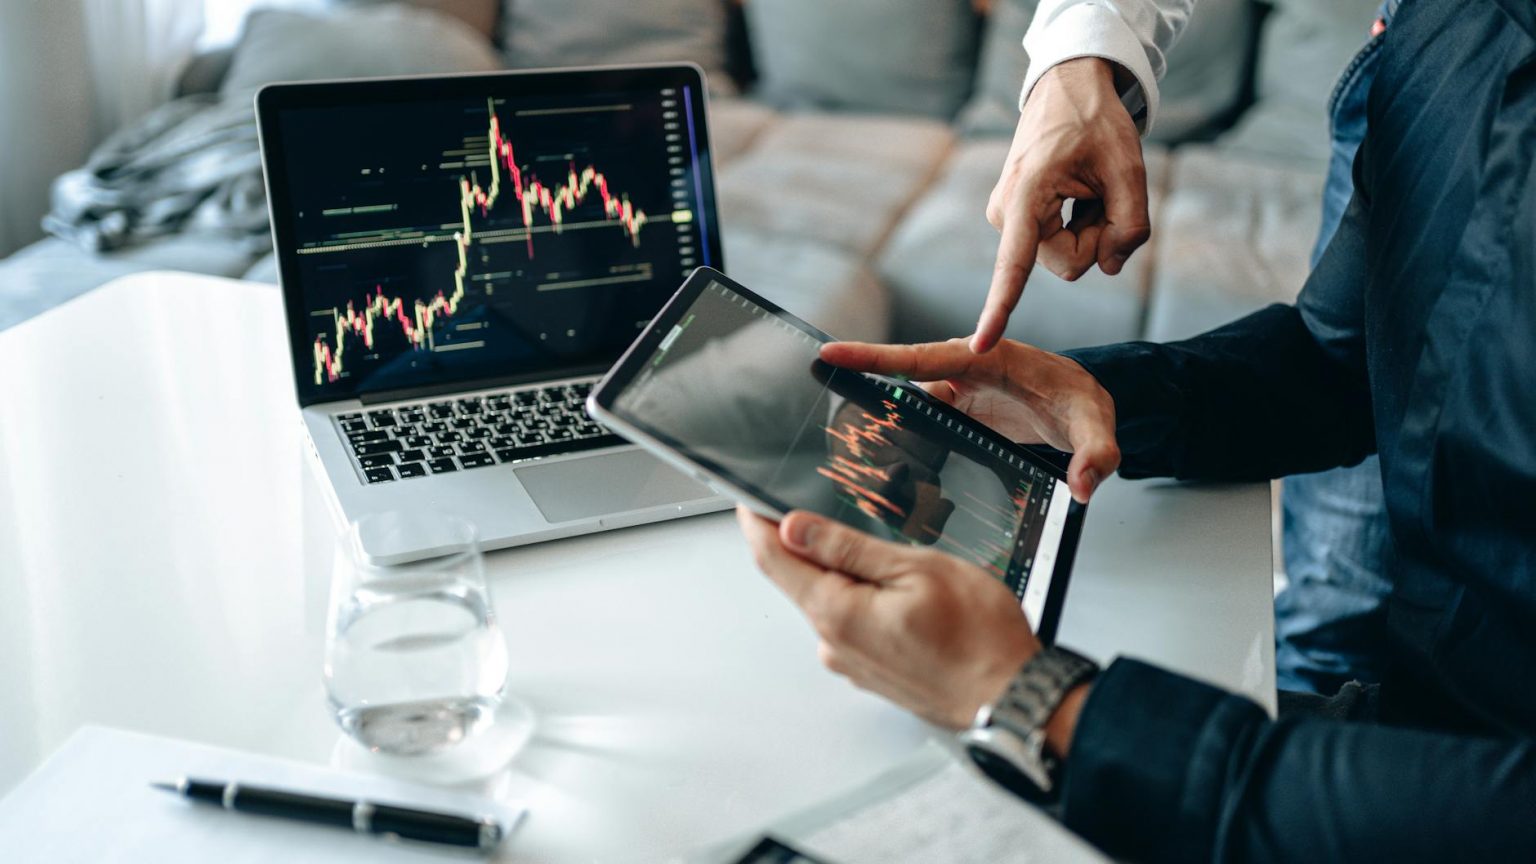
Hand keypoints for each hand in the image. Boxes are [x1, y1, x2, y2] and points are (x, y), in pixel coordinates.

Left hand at [738, 506, 1038, 729]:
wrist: (1013, 698)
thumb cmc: (979, 639)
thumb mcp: (916, 569)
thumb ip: (848, 548)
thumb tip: (794, 527)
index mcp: (837, 613)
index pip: (774, 560)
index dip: (757, 524)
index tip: (748, 499)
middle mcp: (835, 644)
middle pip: (799, 580)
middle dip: (805, 544)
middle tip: (824, 508)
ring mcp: (852, 662)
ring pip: (829, 602)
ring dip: (841, 573)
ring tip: (886, 555)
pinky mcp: (872, 672)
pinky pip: (852, 625)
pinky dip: (861, 600)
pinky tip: (897, 592)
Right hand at [821, 338, 1119, 502]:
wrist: (1081, 404)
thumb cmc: (1084, 402)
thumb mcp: (1097, 425)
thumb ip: (1096, 453)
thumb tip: (1083, 487)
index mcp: (987, 358)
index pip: (923, 356)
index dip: (875, 356)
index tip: (831, 353)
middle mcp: (963, 371)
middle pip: (899, 381)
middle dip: (860, 393)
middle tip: (822, 414)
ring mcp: (955, 393)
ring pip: (904, 408)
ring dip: (879, 427)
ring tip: (851, 456)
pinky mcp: (954, 414)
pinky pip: (917, 424)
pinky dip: (898, 444)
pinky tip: (881, 469)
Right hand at [974, 58, 1151, 352]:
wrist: (1069, 90)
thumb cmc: (1098, 123)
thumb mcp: (1131, 169)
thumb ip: (1130, 227)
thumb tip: (1108, 268)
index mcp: (1028, 193)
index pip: (1014, 263)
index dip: (1000, 307)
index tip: (980, 347)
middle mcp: (1006, 212)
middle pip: (1065, 264)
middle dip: (1096, 239)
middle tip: (1105, 194)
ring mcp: (1006, 218)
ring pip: (1061, 257)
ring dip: (1088, 229)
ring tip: (1088, 186)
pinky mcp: (1013, 220)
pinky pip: (1054, 245)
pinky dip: (1077, 225)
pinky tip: (1076, 191)